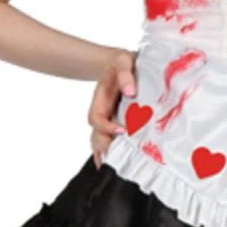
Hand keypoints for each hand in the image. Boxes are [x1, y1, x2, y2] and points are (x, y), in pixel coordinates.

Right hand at [88, 48, 137, 167]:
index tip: (122, 130)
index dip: (106, 127)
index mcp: (100, 99)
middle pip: (96, 134)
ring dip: (104, 153)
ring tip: (113, 166)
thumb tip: (130, 91)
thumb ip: (125, 74)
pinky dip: (105, 153)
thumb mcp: (123, 61)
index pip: (97, 119)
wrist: (121, 64)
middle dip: (105, 146)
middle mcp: (102, 112)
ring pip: (99, 140)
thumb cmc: (122, 63)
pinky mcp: (115, 122)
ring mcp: (107, 119)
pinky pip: (106, 140)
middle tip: (119, 153)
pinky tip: (106, 165)